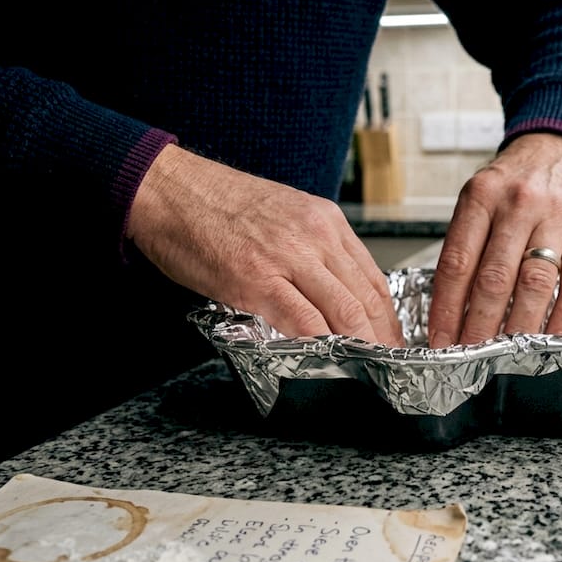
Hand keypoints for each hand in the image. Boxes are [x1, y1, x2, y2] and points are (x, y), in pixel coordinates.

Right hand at [126, 145, 402, 345]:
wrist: (169, 189)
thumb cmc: (217, 205)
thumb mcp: (284, 215)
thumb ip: (312, 249)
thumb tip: (331, 291)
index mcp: (326, 220)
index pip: (374, 277)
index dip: (389, 318)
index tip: (392, 341)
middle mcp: (316, 235)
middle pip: (368, 298)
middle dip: (383, 339)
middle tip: (390, 367)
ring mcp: (288, 256)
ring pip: (345, 310)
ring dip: (360, 347)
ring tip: (367, 372)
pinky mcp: (256, 278)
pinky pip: (302, 319)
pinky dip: (321, 345)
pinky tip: (329, 362)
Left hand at [427, 133, 561, 347]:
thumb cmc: (516, 179)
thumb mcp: (480, 197)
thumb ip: (467, 242)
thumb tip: (450, 306)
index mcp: (481, 197)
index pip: (457, 262)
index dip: (445, 307)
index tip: (440, 338)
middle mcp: (517, 204)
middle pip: (493, 278)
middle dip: (477, 325)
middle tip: (468, 356)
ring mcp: (556, 216)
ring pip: (533, 283)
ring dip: (517, 327)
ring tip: (504, 353)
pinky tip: (551, 336)